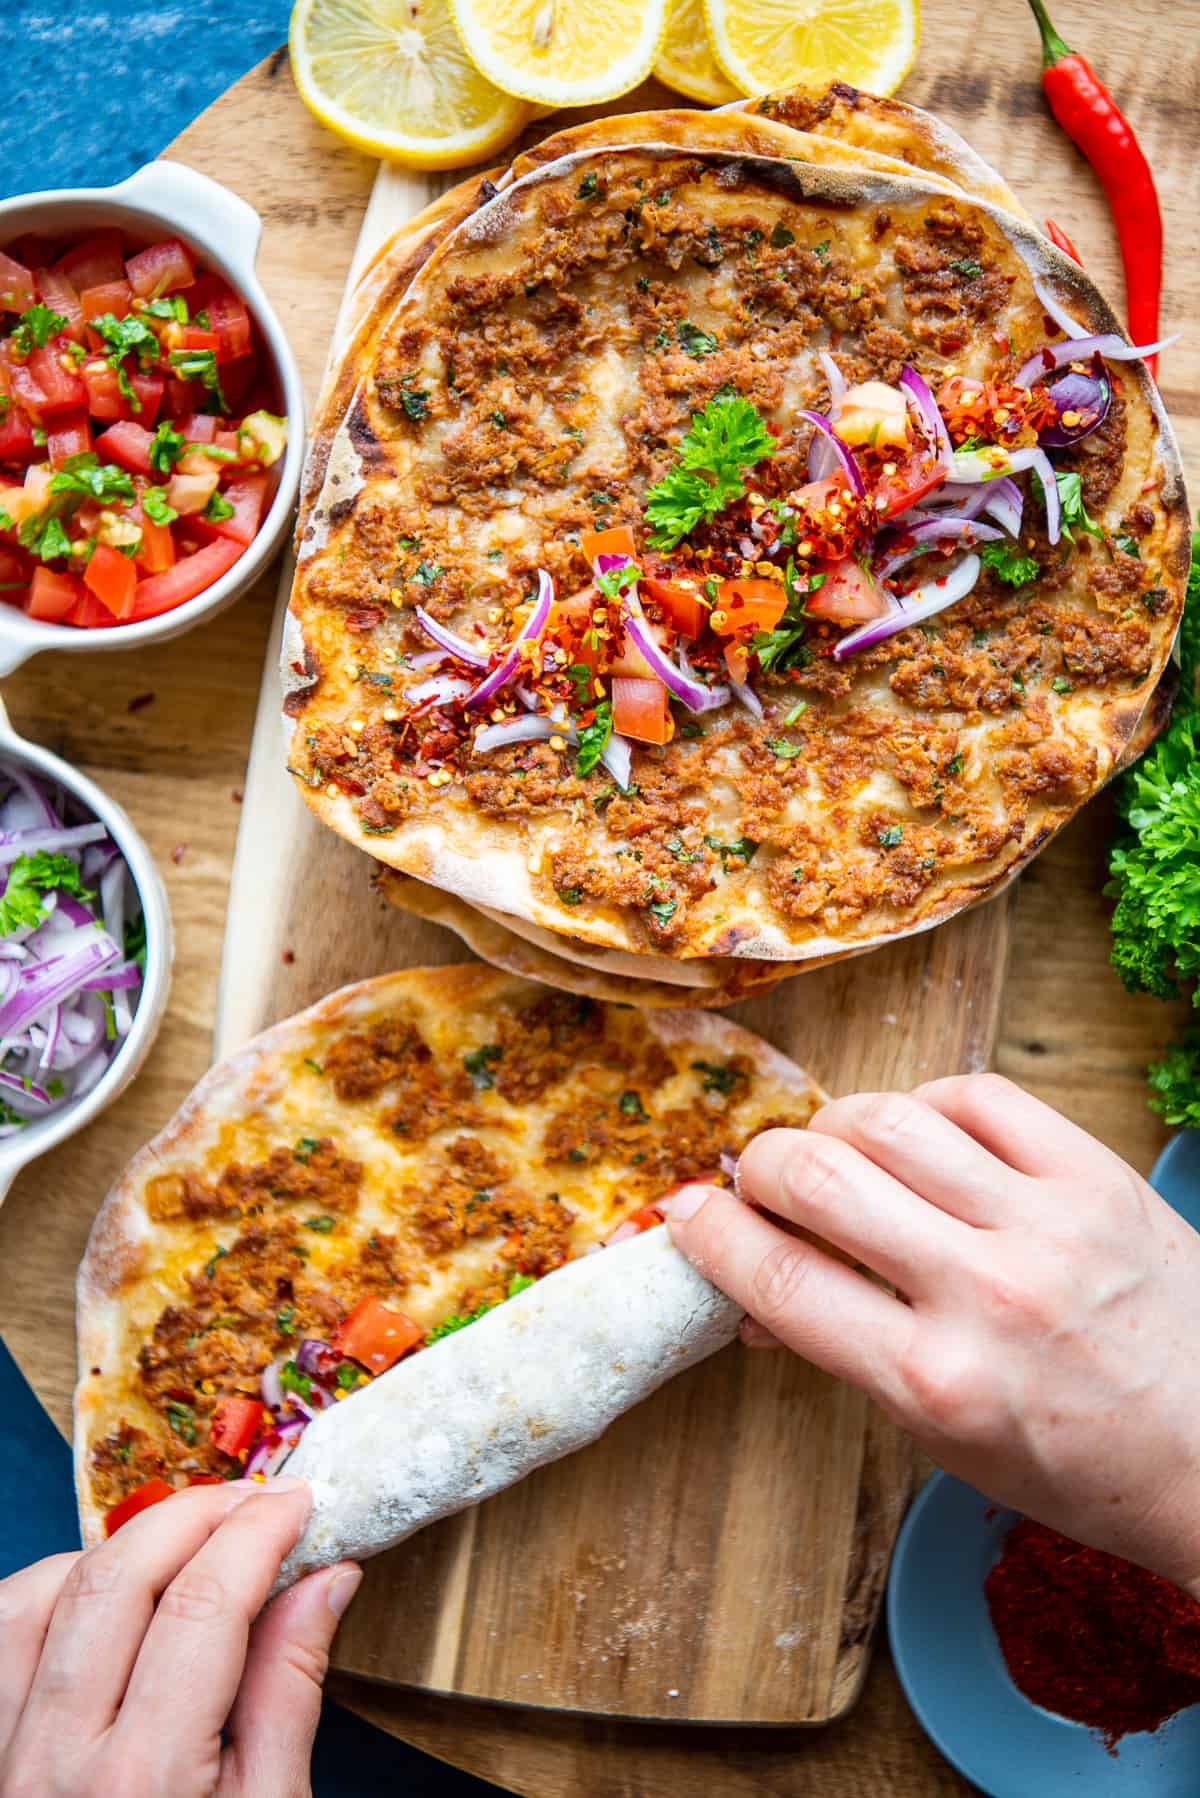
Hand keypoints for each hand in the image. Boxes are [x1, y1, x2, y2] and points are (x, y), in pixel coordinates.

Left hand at [0, 1478, 360, 1797]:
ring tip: (186, 1542)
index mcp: (146, 1784)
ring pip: (41, 1595)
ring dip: (120, 1547)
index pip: (204, 1605)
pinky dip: (52, 1591)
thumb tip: (325, 1579)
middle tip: (256, 1500)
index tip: (301, 1504)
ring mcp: (5, 1762)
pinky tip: (107, 1592)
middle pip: (117, 1579)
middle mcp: (57, 1766)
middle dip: (195, 1513)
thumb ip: (290, 1692)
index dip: (258, 1533)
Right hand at [662, 1073, 1199, 1594]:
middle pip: (817, 1177)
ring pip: (888, 1119)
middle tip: (763, 1182)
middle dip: (761, 1167)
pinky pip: (977, 1095)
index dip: (708, 1234)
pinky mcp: (1095, 1175)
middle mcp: (984, 1295)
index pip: (775, 1279)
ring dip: (835, 1129)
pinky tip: (922, 1138)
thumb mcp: (942, 1439)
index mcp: (933, 1382)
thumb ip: (845, 1355)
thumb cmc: (1075, 1463)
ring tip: (839, 1155)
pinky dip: (926, 1105)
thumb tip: (752, 1299)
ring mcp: (1046, 1224)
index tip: (686, 1215)